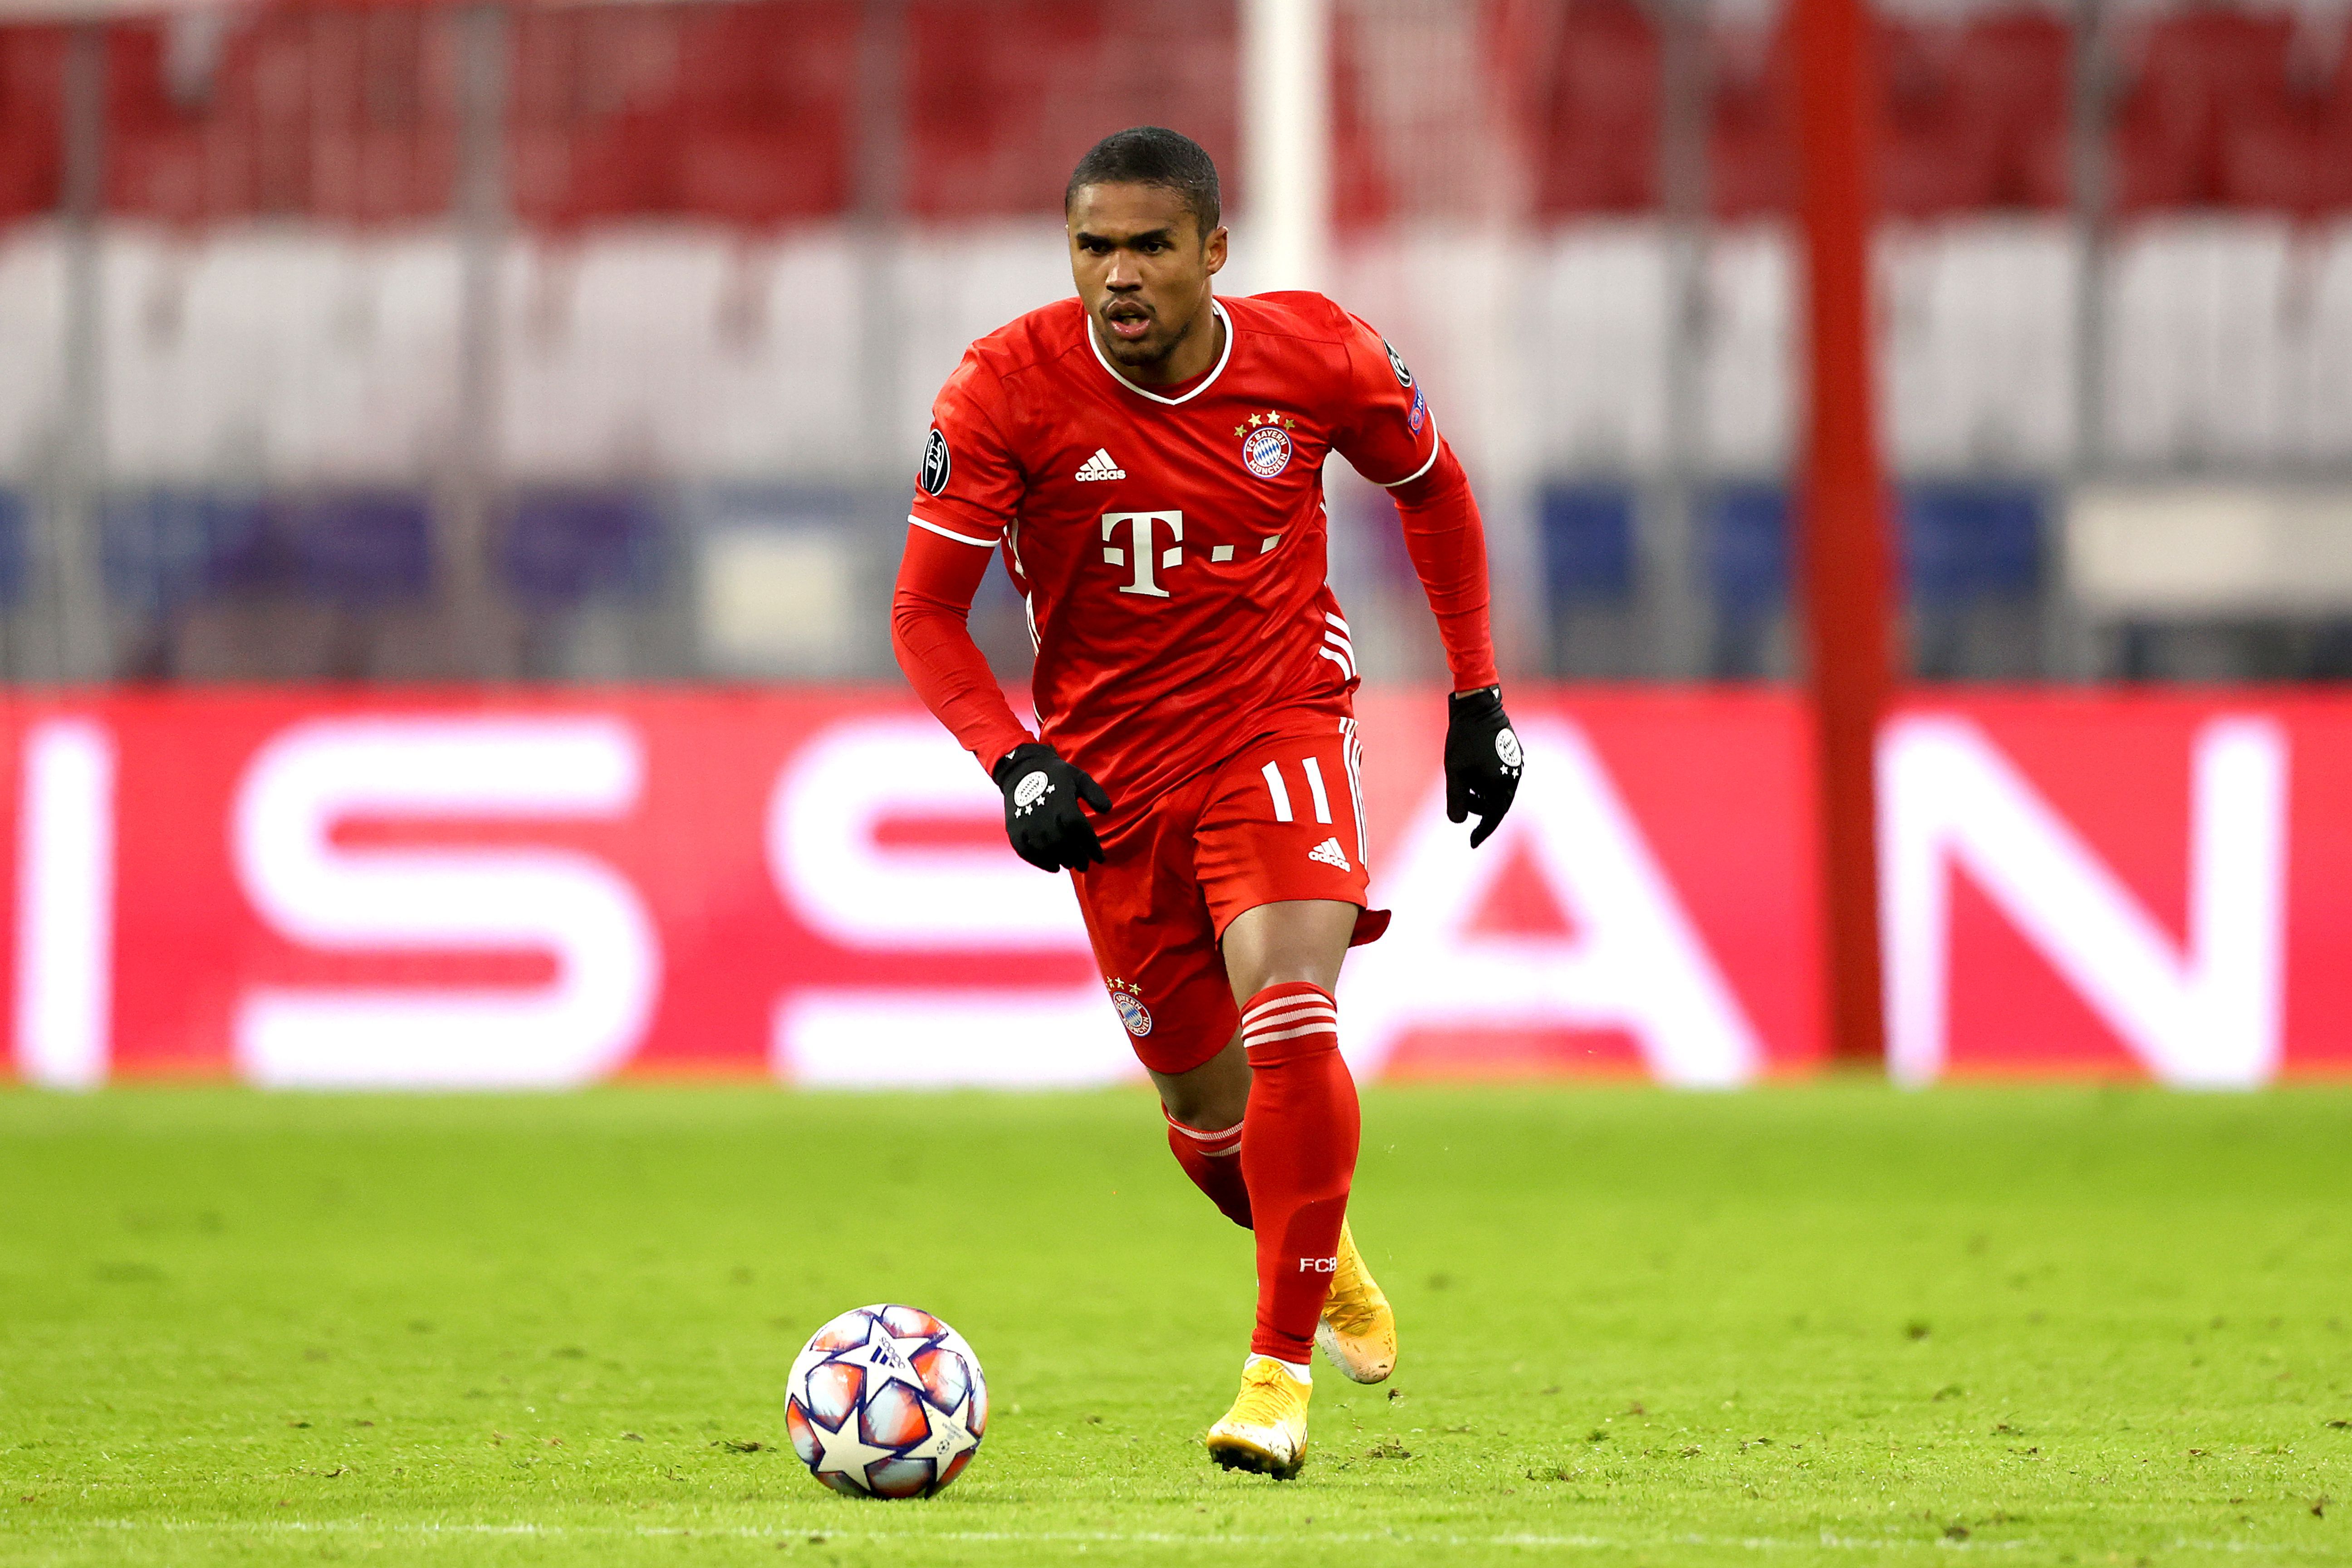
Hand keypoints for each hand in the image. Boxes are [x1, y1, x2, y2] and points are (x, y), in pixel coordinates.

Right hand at [992, 743, 1114, 871]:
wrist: (1022, 769)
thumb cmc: (1056, 775)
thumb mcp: (1080, 778)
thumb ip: (1095, 793)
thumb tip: (1107, 810)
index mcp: (1063, 804)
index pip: (1080, 831)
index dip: (1091, 846)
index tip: (1100, 857)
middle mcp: (1044, 817)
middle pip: (1064, 845)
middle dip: (1078, 858)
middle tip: (1085, 865)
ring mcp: (1027, 825)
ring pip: (1047, 851)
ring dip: (1061, 860)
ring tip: (1070, 864)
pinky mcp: (1015, 830)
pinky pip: (1027, 852)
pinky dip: (1041, 862)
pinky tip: (1053, 867)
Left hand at [1444, 686, 1522, 847]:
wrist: (1477, 705)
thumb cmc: (1464, 738)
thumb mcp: (1454, 772)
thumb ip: (1456, 799)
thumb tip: (1459, 823)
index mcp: (1502, 785)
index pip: (1493, 817)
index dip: (1482, 832)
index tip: (1471, 844)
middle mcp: (1514, 777)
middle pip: (1498, 805)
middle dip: (1480, 811)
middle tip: (1462, 806)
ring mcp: (1516, 764)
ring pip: (1501, 791)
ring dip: (1484, 795)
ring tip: (1465, 786)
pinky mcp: (1513, 753)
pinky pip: (1503, 777)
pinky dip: (1489, 783)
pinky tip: (1474, 774)